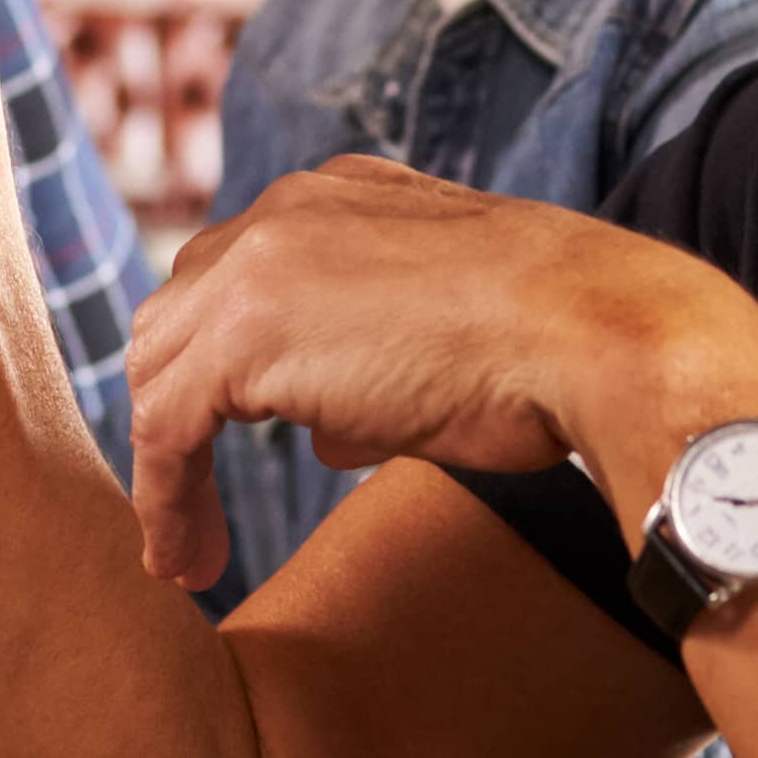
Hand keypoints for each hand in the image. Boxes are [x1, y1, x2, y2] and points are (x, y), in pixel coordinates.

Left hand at [121, 158, 757, 588]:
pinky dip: (168, 498)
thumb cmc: (552, 356)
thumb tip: (323, 435)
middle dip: (178, 410)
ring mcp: (260, 264)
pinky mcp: (246, 334)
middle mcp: (290, 211)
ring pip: (160, 370)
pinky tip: (189, 560)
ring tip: (188, 552)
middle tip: (193, 504)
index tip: (224, 445)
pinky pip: (166, 425)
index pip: (239, 278)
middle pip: (180, 316)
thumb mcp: (443, 348)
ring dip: (168, 465)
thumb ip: (366, 373)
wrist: (596, 336)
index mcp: (341, 197)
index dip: (222, 369)